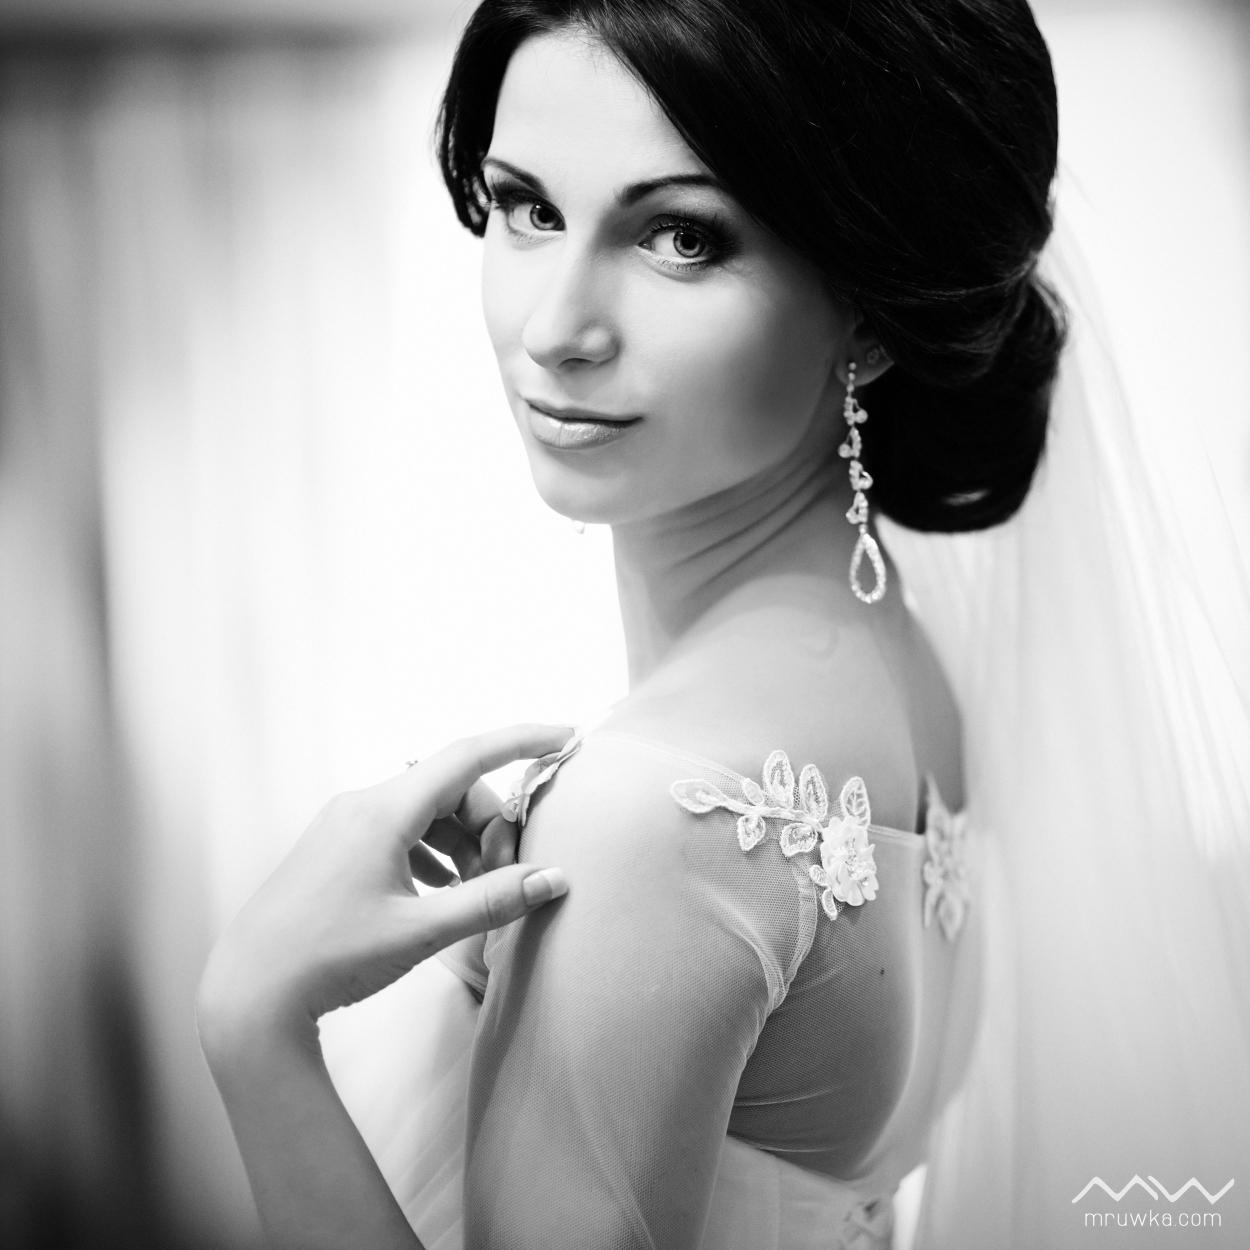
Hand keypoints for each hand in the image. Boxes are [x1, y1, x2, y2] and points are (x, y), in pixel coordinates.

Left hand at [197, 723, 572, 1046]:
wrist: (249, 992)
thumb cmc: (330, 958)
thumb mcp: (420, 932)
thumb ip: (490, 901)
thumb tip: (553, 879)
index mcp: (383, 811)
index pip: (467, 755)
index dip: (521, 741)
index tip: (564, 736)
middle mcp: (363, 804)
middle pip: (451, 788)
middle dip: (490, 823)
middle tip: (506, 875)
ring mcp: (345, 823)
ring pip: (426, 810)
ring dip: (462, 841)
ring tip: (474, 890)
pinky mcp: (336, 846)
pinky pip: (400, 828)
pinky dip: (433, 850)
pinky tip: (441, 889)